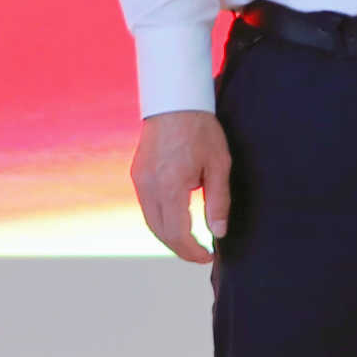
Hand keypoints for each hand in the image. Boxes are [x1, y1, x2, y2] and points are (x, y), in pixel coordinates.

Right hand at [129, 109, 229, 262]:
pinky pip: (146, 207)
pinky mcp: (137, 174)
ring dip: (169, 237)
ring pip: (151, 222)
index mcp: (170, 185)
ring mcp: (140, 180)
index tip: (209, 255)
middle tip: (200, 254)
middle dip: (180, 249)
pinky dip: (160, 221)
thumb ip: (218, 201)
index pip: (177, 233)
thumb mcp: (219, 164)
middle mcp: (149, 186)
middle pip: (161, 232)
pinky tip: (176, 221)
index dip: (192, 251)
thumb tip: (219, 232)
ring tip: (190, 242)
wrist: (174, 101)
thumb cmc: (200, 129)